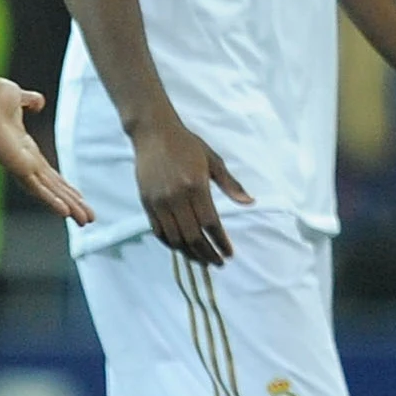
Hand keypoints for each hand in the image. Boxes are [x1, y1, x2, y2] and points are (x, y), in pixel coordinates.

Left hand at [0, 77, 93, 224]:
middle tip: (89, 218)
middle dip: (72, 202)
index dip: (65, 186)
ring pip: (49, 192)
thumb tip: (39, 103)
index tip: (79, 197)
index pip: (49, 173)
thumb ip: (30, 100)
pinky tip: (65, 212)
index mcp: (24, 148)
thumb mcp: (17, 97)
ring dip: (68, 206)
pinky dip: (51, 201)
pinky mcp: (16, 167)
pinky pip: (37, 188)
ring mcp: (20, 166)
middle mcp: (24, 161)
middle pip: (53, 187)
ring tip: (86, 220)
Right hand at [134, 118, 253, 264]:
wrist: (154, 133)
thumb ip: (231, 184)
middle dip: (207, 254)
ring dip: (190, 254)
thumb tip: (250, 202)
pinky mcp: (146, 203)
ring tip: (202, 260)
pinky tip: (183, 248)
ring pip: (175, 238)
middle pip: (193, 236)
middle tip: (217, 263)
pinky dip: (172, 244)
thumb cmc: (187, 145)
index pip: (210, 223)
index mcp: (196, 186)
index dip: (220, 242)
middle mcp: (176, 197)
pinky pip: (159, 232)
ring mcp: (159, 202)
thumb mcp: (213, 160)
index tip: (229, 254)